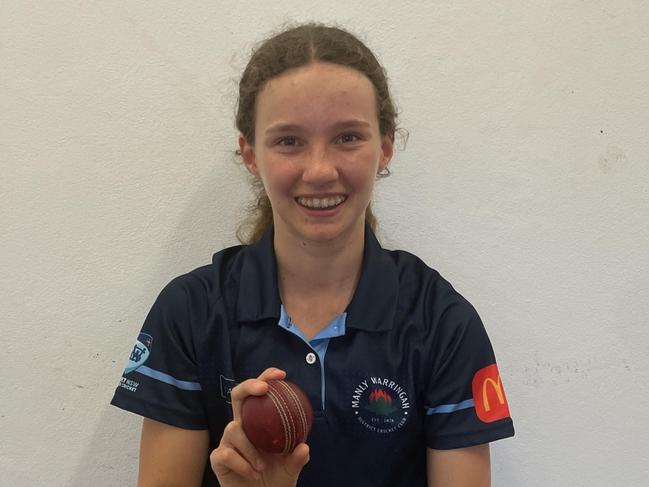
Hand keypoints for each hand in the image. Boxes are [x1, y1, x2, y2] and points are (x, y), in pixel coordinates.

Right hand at [210, 367, 309, 486]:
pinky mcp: (218, 457)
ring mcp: (228, 441)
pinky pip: (226, 453)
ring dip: (250, 447)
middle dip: (248, 386)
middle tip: (264, 389)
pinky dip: (242, 464)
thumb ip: (297, 458)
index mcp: (258, 423)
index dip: (266, 378)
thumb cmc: (274, 480)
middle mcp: (241, 427)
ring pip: (234, 428)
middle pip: (237, 396)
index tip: (281, 375)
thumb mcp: (290, 468)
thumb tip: (304, 447)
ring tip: (262, 466)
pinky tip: (253, 473)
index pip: (259, 394)